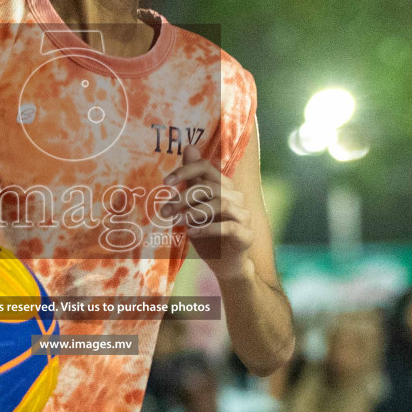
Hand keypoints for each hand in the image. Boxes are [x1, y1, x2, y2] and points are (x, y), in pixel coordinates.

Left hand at [163, 144, 252, 277]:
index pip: (207, 167)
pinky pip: (228, 227)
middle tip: (165, 210)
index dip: (186, 170)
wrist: (226, 264)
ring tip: (176, 222)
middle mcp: (237, 197)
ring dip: (194, 213)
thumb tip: (188, 147)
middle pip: (210, 187)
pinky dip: (207, 228)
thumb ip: (192, 180)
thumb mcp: (195, 206)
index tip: (165, 182)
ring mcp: (244, 216)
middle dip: (183, 197)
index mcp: (224, 186)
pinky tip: (191, 233)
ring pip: (220, 205)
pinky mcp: (246, 235)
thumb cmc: (208, 233)